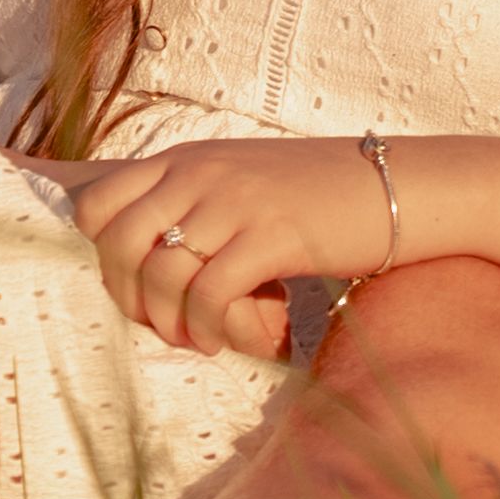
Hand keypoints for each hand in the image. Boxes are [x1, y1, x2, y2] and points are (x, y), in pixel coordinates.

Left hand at [33, 135, 394, 360]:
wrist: (401, 186)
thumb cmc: (323, 195)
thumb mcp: (244, 180)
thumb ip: (196, 201)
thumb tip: (152, 254)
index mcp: (187, 159)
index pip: (98, 205)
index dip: (103, 256)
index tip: (136, 284)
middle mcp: (201, 174)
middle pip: (117, 244)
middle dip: (127, 298)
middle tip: (159, 324)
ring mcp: (236, 202)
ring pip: (159, 273)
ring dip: (168, 322)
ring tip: (194, 339)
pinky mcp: (273, 237)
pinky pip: (209, 295)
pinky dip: (206, 328)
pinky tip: (222, 339)